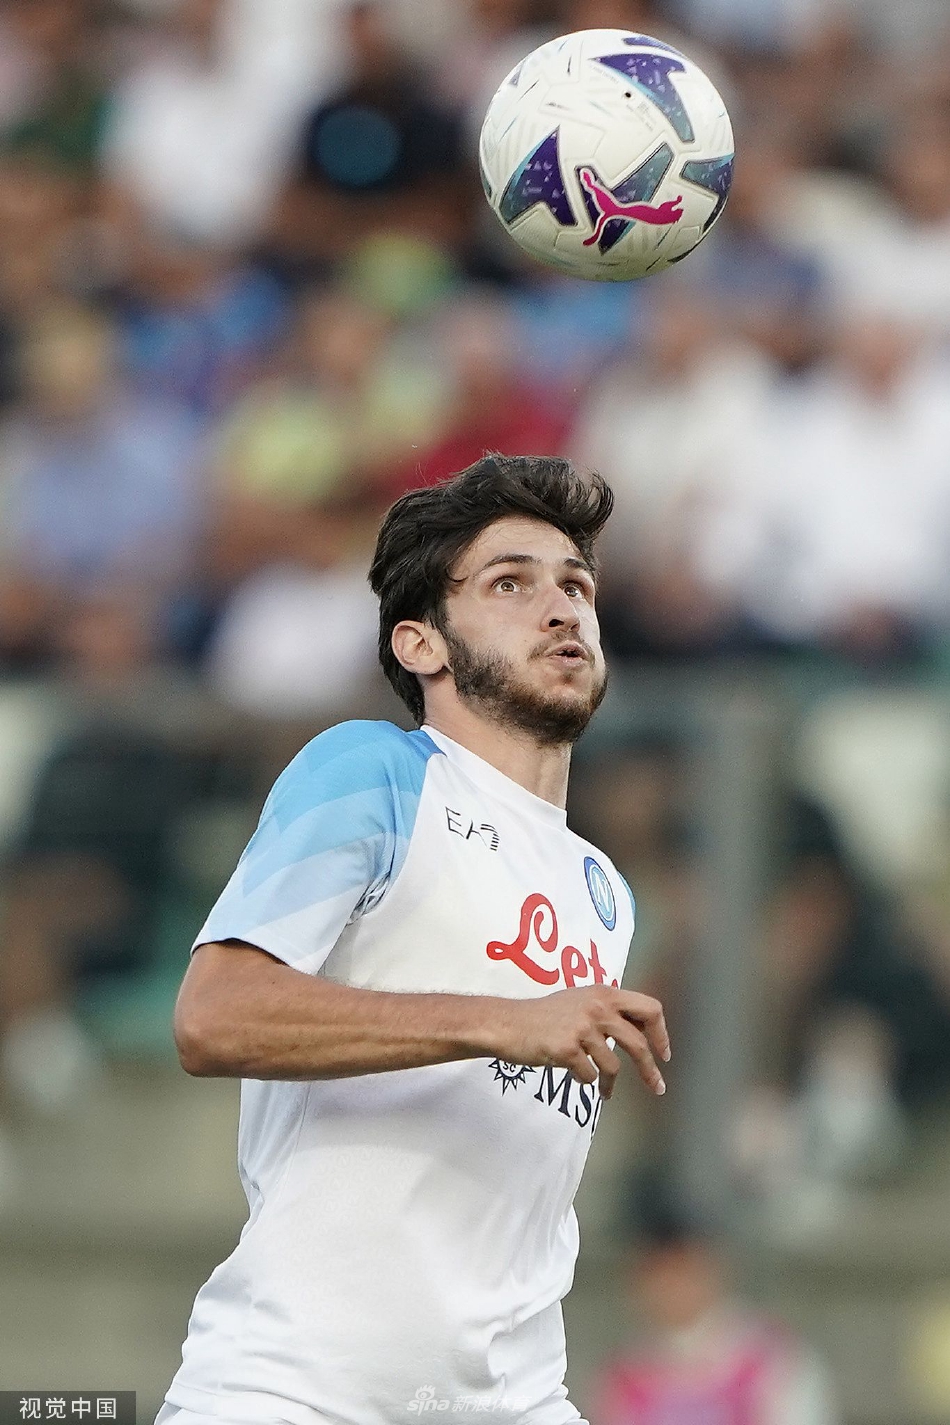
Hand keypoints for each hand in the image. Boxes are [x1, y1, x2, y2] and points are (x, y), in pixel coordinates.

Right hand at [490, 986, 669, 1098]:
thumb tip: (641, 1031)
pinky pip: (589, 1075)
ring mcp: (582, 1028)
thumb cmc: (543, 1015)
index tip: (663, 1053)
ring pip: (613, 1065)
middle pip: (638, 1043)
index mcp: (605, 993)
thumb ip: (609, 1010)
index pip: (650, 1009)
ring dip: (609, 1082)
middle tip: (658, 1087)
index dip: (661, 1033)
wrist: (507, 1024)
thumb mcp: (580, 1000)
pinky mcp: (567, 1048)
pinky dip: (585, 1079)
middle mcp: (597, 1007)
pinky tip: (574, 1073)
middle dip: (650, 1070)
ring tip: (603, 1088)